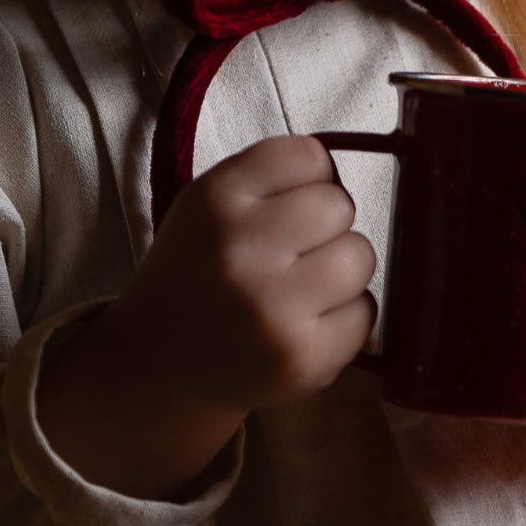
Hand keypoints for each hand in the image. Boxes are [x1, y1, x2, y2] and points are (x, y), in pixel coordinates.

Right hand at [37, 134, 375, 498]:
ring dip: (341, 272)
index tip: (286, 208)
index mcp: (214, 201)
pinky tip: (306, 327)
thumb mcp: (205, 209)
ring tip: (301, 292)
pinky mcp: (302, 359)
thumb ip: (268, 181)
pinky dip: (346, 319)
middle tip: (293, 256)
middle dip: (327, 227)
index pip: (309, 157)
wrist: (158, 368)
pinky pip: (366, 313)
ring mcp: (273, 309)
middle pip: (339, 205)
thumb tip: (342, 175)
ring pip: (360, 256)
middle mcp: (241, 251)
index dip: (309, 181)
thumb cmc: (195, 278)